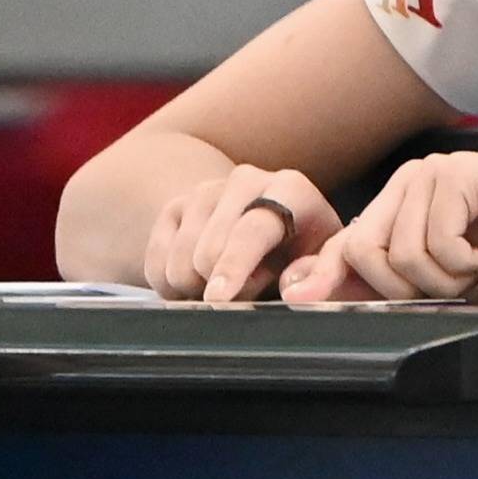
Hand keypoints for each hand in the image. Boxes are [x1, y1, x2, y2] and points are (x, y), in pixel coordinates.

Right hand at [145, 165, 342, 301]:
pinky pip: (155, 263)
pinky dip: (170, 288)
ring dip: (195, 290)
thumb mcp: (322, 263)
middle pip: (208, 249)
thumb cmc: (303, 253)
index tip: (219, 298)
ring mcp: (205, 191)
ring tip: (223, 288)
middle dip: (218, 287)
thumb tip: (292, 288)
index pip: (253, 228)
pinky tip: (198, 283)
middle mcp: (245, 180)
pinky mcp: (174, 207)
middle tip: (242, 297)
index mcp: (290, 189)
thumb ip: (314, 275)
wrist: (270, 231)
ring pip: (179, 261)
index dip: (234, 266)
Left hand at [279, 152, 477, 304]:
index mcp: (398, 202)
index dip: (329, 279)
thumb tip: (315, 294)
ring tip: (474, 265)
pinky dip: (464, 263)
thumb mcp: (442, 282)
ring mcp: (429, 173)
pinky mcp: (455, 175)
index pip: (345, 244)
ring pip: (399, 254)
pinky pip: (436, 242)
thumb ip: (385, 285)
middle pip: (361, 251)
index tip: (306, 302)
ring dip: (442, 279)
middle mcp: (407, 182)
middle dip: (403, 288)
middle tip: (449, 284)